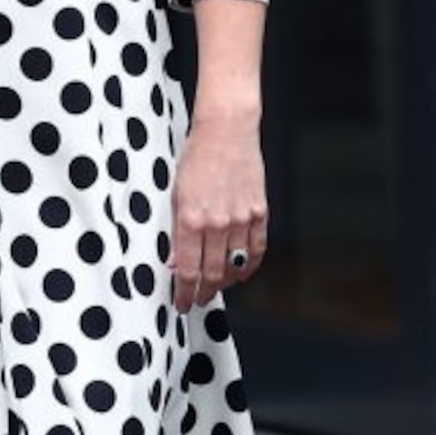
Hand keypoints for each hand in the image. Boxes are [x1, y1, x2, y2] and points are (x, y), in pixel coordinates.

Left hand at [170, 110, 267, 311]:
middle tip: (198, 300)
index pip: (188, 271)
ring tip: (216, 288)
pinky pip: (257, 250)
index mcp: (191, 219)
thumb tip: (175, 262)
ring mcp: (242, 219)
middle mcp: (218, 223)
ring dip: (225, 283)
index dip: (184, 294)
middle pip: (212, 274)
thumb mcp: (175, 195)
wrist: (226, 131)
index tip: (181, 303)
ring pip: (236, 267)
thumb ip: (177, 232)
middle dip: (203, 293)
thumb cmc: (197, 157)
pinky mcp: (260, 212)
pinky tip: (241, 272)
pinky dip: (249, 266)